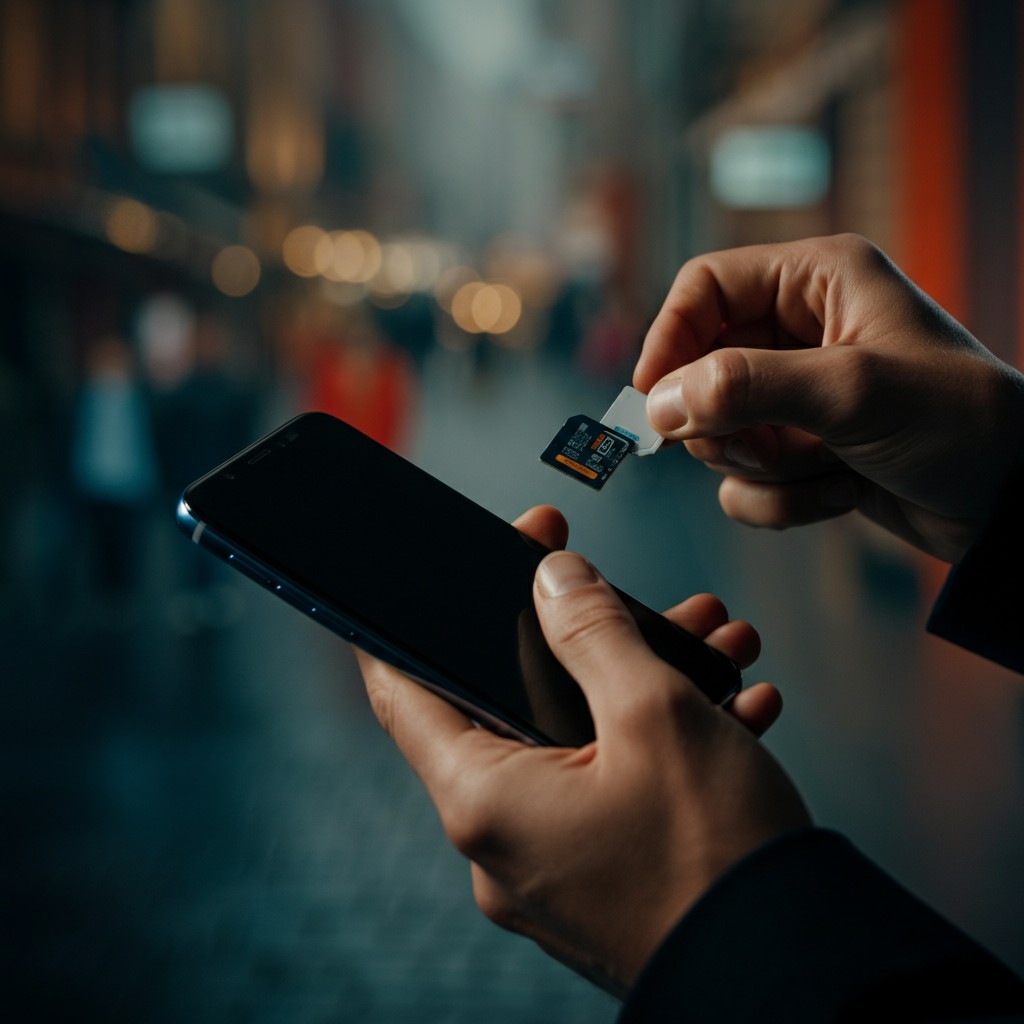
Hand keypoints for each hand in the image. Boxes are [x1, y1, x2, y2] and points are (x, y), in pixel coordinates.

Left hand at [356, 505, 808, 996]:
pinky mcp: (604, 882)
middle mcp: (503, 842)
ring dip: (646, 684)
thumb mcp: (654, 713)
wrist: (800, 980)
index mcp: (483, 800)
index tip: (448, 569)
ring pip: (582, 742)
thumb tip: (552, 579)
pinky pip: (616, 790)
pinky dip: (665, 743)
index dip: (410, 620)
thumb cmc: (716, 856)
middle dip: (585, 640)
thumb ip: (591, 631)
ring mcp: (554, 868)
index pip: (403, 691)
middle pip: (516, 706)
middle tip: (629, 591)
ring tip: (719, 642)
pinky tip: (739, 708)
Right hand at [634, 234, 1023, 561]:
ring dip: (763, 465)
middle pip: (698, 369)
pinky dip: (780, 499)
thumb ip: (748, 388)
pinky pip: (743, 479)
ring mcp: (795, 395)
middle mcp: (798, 331)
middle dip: (727, 424)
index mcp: (815, 281)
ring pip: (716, 433)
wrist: (1012, 505)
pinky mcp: (799, 447)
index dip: (670, 340)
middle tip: (764, 446)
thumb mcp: (852, 391)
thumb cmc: (962, 422)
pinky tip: (840, 492)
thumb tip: (660, 403)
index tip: (654, 400)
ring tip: (827, 465)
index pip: (703, 288)